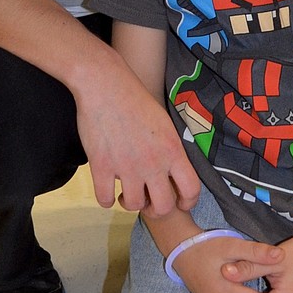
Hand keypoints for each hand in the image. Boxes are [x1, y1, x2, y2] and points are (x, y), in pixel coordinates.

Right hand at [76, 55, 200, 214]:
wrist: (105, 85)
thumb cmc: (135, 98)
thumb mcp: (165, 123)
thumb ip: (171, 149)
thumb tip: (174, 170)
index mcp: (172, 150)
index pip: (191, 190)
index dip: (187, 202)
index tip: (179, 202)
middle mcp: (153, 163)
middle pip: (163, 207)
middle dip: (156, 208)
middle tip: (148, 199)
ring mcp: (126, 167)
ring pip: (134, 205)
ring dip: (130, 202)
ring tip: (125, 192)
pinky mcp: (101, 167)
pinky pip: (104, 200)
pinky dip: (106, 199)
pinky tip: (107, 188)